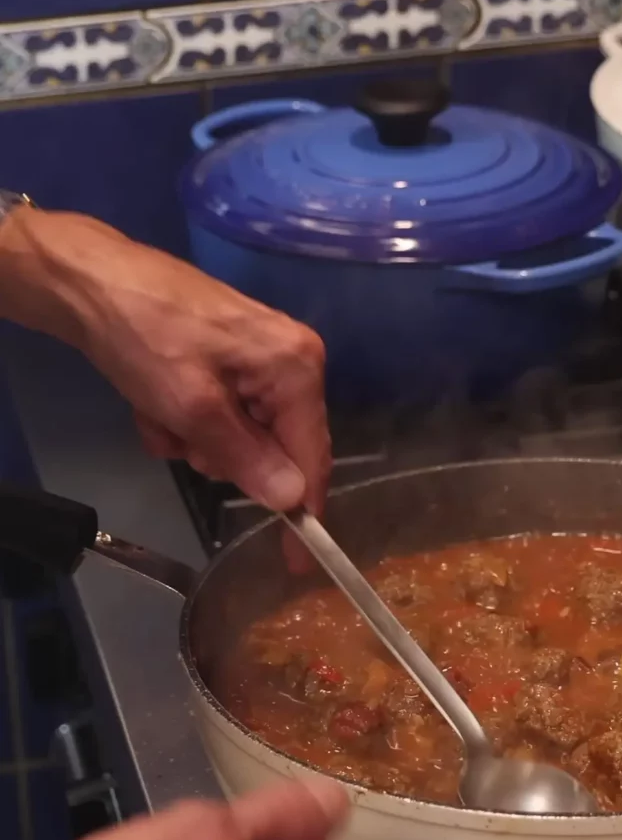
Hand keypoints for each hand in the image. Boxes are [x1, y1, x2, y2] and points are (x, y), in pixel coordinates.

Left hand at [0, 209, 330, 515]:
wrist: (92, 278)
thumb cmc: (145, 336)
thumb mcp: (192, 407)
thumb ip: (247, 457)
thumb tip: (295, 499)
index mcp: (296, 367)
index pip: (312, 456)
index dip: (305, 511)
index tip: (296, 561)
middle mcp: (293, 360)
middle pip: (277, 446)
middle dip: (224, 455)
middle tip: (181, 438)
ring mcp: (264, 355)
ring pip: (245, 433)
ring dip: (198, 437)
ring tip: (160, 411)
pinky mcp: (236, 354)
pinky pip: (226, 410)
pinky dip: (190, 417)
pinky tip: (158, 400)